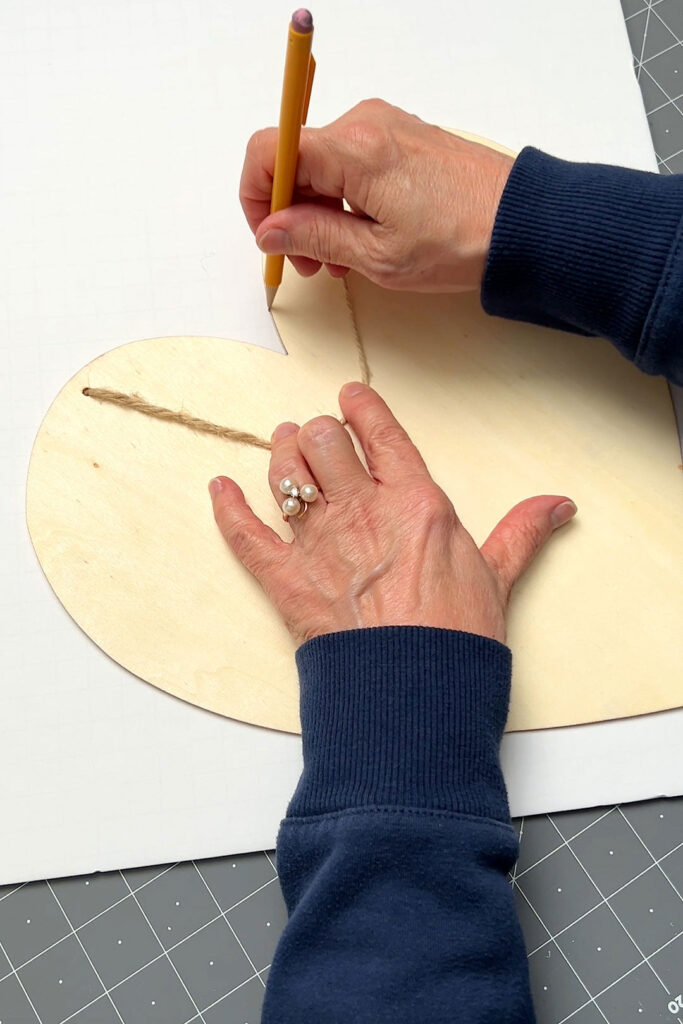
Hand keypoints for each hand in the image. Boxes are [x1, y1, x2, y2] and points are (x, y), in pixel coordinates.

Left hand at [209, 384, 575, 645]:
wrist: (414, 691)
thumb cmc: (458, 638)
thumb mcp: (498, 577)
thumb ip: (521, 531)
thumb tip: (559, 504)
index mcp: (413, 502)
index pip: (380, 432)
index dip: (360, 406)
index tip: (350, 397)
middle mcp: (360, 511)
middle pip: (322, 442)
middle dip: (317, 432)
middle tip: (317, 435)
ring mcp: (318, 544)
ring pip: (284, 474)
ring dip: (280, 455)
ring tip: (282, 447)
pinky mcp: (286, 580)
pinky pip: (245, 534)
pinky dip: (227, 508)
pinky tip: (220, 488)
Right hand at [240, 99, 512, 292]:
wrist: (523, 225)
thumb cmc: (461, 240)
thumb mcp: (378, 255)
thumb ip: (315, 237)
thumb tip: (272, 229)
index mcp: (353, 149)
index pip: (269, 150)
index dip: (256, 196)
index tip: (270, 235)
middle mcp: (365, 124)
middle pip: (294, 159)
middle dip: (290, 212)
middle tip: (310, 262)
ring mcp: (385, 127)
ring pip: (321, 165)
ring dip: (317, 211)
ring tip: (340, 259)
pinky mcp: (402, 137)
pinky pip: (350, 163)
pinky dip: (343, 200)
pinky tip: (361, 237)